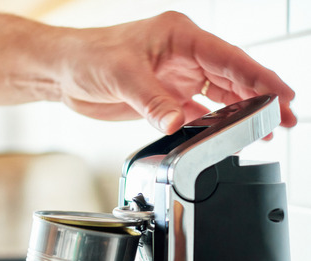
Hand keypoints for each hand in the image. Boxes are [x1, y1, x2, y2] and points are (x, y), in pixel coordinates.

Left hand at [53, 11, 296, 132]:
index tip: (283, 95)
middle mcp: (183, 55)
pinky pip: (197, 112)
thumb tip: (176, 123)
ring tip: (265, 131)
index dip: (260, 77)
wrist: (63, 71)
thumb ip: (152, 102)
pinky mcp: (164, 97)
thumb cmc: (88, 57)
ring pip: (219, 96)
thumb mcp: (121, 76)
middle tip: (285, 119)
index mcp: (180, 36)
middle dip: (260, 99)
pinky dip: (213, 124)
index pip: (229, 58)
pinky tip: (228, 136)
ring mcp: (175, 77)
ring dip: (241, 114)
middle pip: (232, 78)